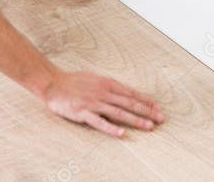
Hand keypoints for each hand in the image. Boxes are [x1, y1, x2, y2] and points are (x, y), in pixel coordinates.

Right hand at [42, 70, 164, 136]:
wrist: (53, 83)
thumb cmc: (73, 81)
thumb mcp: (95, 78)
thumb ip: (109, 86)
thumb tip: (125, 92)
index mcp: (106, 83)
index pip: (131, 93)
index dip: (146, 101)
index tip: (158, 108)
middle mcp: (103, 93)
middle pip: (129, 103)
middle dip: (147, 111)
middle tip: (161, 119)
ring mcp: (93, 103)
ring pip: (118, 113)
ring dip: (135, 120)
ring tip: (149, 126)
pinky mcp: (83, 113)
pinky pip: (99, 122)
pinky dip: (111, 128)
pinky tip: (122, 134)